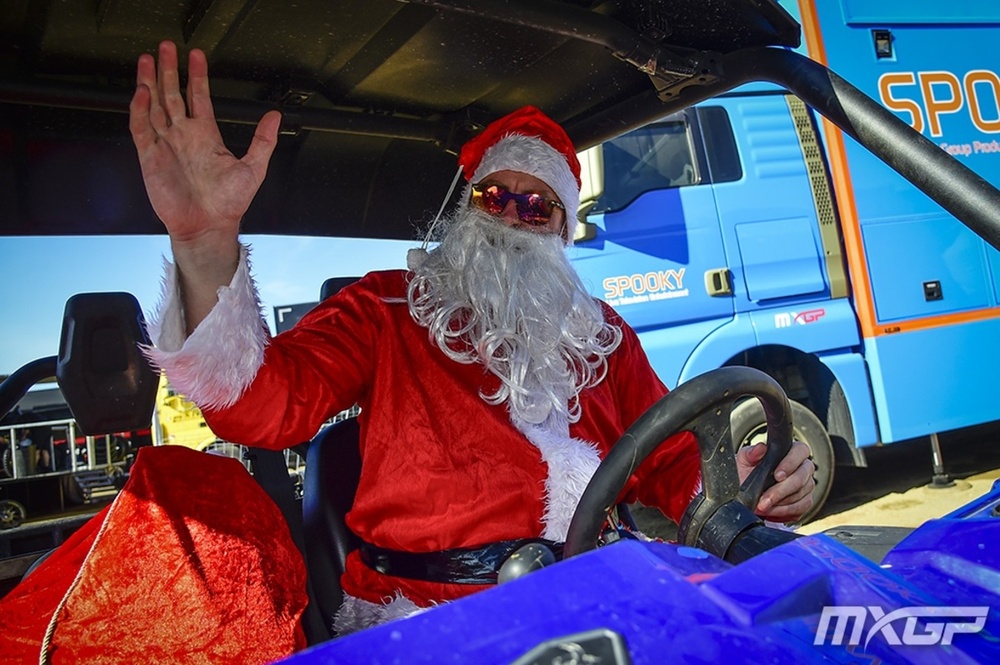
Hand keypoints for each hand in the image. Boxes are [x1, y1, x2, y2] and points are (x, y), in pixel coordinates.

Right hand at [128, 40, 280, 248]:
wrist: (208, 226)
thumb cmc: (229, 203)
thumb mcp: (254, 168)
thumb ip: (263, 140)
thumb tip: (275, 116)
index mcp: (206, 136)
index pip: (198, 97)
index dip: (196, 75)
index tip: (196, 55)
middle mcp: (184, 136)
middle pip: (172, 94)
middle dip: (169, 70)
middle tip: (166, 47)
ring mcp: (166, 144)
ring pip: (154, 106)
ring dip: (150, 83)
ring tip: (148, 60)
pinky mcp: (150, 158)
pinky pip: (141, 129)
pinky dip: (139, 110)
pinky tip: (141, 93)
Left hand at [736, 440, 814, 521]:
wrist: (747, 492)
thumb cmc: (748, 472)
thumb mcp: (744, 460)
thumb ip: (751, 453)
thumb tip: (760, 449)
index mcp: (791, 451)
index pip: (800, 451)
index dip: (790, 463)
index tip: (777, 475)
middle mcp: (802, 467)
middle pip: (801, 477)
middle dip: (781, 490)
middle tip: (766, 498)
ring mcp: (806, 485)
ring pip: (800, 494)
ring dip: (780, 503)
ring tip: (763, 506)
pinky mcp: (805, 501)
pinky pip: (800, 508)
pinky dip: (784, 511)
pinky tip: (771, 511)